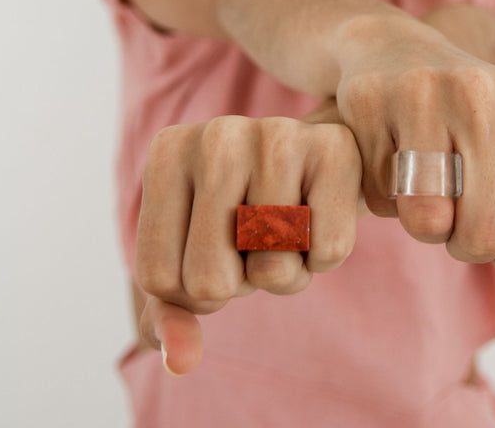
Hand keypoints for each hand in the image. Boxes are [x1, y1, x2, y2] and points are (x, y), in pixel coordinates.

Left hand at [135, 115, 361, 374]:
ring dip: (284, 273)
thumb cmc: (241, 217)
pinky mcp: (336, 148)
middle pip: (209, 280)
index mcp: (167, 153)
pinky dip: (323, 258)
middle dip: (239, 282)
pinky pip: (327, 253)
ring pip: (272, 269)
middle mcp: (217, 134)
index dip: (193, 289)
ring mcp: (278, 133)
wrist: (310, 164)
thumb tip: (181, 361)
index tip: (215, 247)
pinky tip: (319, 217)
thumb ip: (170, 316)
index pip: (159, 279)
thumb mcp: (191, 260)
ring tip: (287, 229)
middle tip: (254, 243)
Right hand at [335, 20, 494, 340]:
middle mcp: (484, 92)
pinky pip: (377, 200)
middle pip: (485, 236)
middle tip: (456, 211)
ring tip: (423, 191)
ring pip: (427, 222)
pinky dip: (382, 200)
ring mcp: (423, 92)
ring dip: (423, 225)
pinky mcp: (368, 101)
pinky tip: (387, 162)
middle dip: (465, 243)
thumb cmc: (468, 124)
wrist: (394, 52)